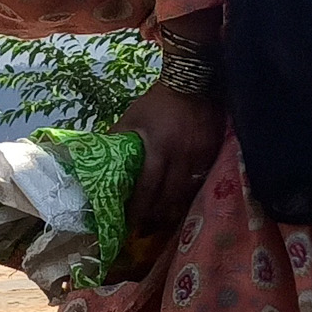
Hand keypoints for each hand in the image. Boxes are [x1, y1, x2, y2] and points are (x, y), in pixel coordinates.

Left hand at [112, 80, 226, 236]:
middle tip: (145, 228)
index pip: (148, 188)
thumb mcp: (132, 118)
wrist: (193, 83)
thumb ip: (117, 139)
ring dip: (174, 208)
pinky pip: (201, 180)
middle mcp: (182, 156)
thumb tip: (97, 159)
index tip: (130, 224)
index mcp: (159, 148)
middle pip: (170, 197)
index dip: (139, 209)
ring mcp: (201, 155)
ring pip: (188, 192)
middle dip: (157, 216)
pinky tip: (180, 199)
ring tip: (162, 219)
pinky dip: (190, 192)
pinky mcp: (214, 153)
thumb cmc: (157, 102)